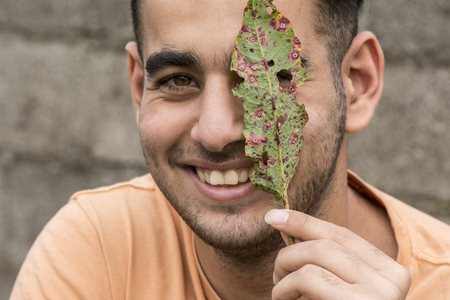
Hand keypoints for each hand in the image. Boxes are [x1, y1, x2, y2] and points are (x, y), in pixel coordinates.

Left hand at [265, 209, 410, 299]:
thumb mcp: (334, 287)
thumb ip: (319, 260)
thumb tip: (283, 223)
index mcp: (389, 271)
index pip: (342, 235)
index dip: (305, 221)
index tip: (274, 216)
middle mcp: (391, 280)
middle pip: (325, 243)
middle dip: (289, 252)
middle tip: (275, 272)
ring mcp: (379, 294)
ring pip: (314, 256)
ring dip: (284, 271)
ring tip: (279, 292)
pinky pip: (308, 278)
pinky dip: (285, 287)